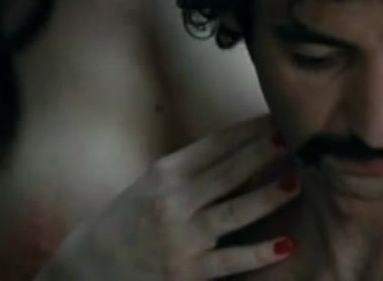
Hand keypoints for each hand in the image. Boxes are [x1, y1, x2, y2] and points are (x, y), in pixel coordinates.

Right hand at [38, 114, 298, 279]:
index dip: (250, 131)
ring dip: (268, 195)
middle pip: (228, 171)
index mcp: (165, 174)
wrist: (85, 269)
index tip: (279, 117)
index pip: (215, 145)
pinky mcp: (186, 273)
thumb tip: (240, 149)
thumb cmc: (126, 224)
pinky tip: (286, 243)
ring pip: (233, 211)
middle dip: (264, 153)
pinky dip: (259, 252)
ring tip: (297, 181)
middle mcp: (172, 201)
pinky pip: (230, 260)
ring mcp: (180, 237)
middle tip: (297, 137)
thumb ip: (190, 171)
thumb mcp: (151, 187)